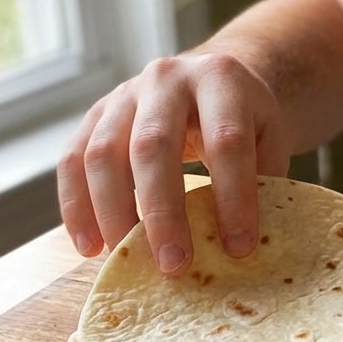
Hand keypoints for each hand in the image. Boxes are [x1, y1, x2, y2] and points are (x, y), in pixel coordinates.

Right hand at [57, 52, 289, 275]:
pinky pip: (73, 160)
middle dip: (163, 211)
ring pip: (103, 153)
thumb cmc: (244, 117)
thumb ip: (263, 179)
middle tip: (173, 264)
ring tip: (126, 258)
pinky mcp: (95, 114)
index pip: (226, 140)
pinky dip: (77, 206)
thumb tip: (242, 245)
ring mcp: (124, 94)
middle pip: (154, 145)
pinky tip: (91, 246)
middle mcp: (167, 79)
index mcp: (221, 79)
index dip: (233, 196)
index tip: (238, 248)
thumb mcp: (269, 134)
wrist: (210, 77)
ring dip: (112, 213)